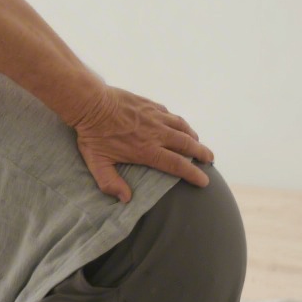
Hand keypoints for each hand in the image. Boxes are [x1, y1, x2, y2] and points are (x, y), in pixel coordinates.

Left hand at [71, 86, 214, 202]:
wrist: (91, 103)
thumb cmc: (92, 134)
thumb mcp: (97, 162)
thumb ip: (110, 183)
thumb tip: (126, 199)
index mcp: (147, 150)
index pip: (177, 165)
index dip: (193, 174)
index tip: (204, 181)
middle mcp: (157, 133)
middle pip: (188, 144)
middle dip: (202, 153)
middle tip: (209, 160)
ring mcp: (156, 117)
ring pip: (183, 127)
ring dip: (193, 137)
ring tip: (198, 143)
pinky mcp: (151, 105)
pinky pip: (171, 115)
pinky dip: (179, 123)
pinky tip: (179, 126)